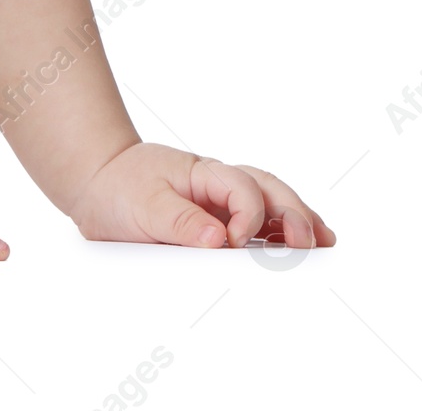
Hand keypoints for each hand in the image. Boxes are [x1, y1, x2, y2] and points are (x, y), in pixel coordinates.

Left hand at [68, 141, 337, 249]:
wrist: (97, 181)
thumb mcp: (141, 204)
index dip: (247, 216)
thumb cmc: (118, 188)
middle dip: (293, 214)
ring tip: (324, 244)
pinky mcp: (222, 218)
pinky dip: (283, 231)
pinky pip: (260, 220)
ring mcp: (223, 199)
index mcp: (202, 173)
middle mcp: (219, 183)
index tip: (237, 243)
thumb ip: (178, 220)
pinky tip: (302, 246)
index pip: (240, 189)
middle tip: (311, 244)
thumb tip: (217, 239)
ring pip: (272, 201)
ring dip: (298, 220)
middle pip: (268, 189)